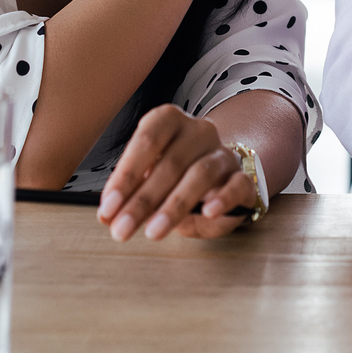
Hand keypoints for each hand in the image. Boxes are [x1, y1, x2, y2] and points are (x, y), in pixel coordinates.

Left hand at [96, 104, 260, 240]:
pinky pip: (236, 185)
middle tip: (123, 228)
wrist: (219, 176)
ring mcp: (222, 154)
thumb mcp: (151, 177)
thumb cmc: (177, 175)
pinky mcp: (243, 178)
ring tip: (154, 231)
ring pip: (200, 174)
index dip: (125, 175)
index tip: (108, 207)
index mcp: (169, 121)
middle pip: (169, 163)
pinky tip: (207, 212)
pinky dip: (222, 199)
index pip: (146, 141)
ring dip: (174, 205)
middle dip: (142, 200)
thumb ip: (134, 190)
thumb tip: (111, 213)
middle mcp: (198, 132)